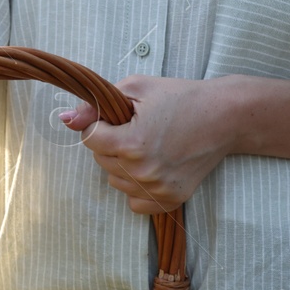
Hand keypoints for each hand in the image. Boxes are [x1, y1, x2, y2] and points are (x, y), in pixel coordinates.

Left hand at [60, 74, 241, 215]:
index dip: (101, 124)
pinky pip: (133, 201)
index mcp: (131, 144)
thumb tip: (65, 119)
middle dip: (112, 143)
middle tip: (140, 128)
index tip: (121, 117)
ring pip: (114, 180)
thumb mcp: (136, 88)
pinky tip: (153, 166)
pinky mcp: (169, 201)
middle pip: (101, 160)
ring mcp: (156, 190)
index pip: (90, 139)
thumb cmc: (181, 97)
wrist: (224, 117)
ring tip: (149, 145)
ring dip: (122, 164)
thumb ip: (96, 105)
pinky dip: (136, 186)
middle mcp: (142, 172)